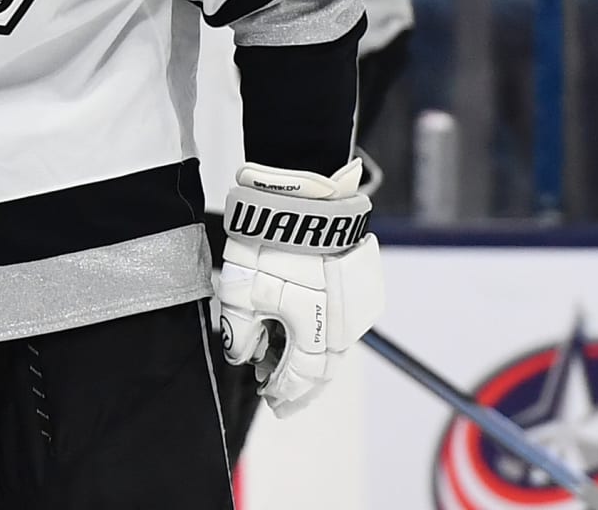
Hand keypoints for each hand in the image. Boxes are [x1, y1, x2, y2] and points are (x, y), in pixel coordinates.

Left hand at [217, 158, 383, 416]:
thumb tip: (241, 356)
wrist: (304, 199)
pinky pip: (339, 321)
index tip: (267, 399)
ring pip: (332, 345)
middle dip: (299, 385)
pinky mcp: (357, 286)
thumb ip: (240, 332)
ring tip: (277, 359)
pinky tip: (296, 330)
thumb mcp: (240, 292)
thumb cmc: (270, 244)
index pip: (301, 377)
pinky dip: (318, 333)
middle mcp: (344, 325)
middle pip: (322, 368)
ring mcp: (355, 306)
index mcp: (316, 331)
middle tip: (277, 395)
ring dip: (307, 357)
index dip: (284, 391)